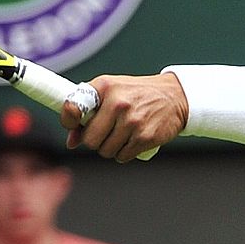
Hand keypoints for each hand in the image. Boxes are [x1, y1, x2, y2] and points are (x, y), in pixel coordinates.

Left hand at [62, 74, 188, 160]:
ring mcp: (132, 121)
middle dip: (95, 140)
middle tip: (106, 132)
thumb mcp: (113, 92)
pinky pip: (122, 156)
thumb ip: (90, 112)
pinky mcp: (145, 137)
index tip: (74, 125)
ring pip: (106, 151)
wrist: (175, 96)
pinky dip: (125, 152)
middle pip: (90, 140)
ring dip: (111, 148)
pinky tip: (132, 140)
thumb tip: (72, 141)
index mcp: (105, 87)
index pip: (73, 108)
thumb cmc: (139, 94)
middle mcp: (118, 103)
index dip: (69, 121)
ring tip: (122, 134)